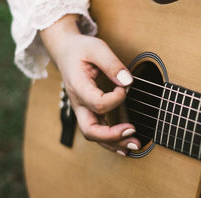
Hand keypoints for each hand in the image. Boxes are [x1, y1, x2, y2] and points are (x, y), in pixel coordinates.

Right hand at [40, 14, 139, 155]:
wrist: (65, 52)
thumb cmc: (81, 50)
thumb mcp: (97, 48)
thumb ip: (112, 64)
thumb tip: (127, 82)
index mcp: (78, 87)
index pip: (98, 103)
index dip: (116, 98)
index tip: (124, 87)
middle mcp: (78, 103)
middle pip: (90, 130)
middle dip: (112, 136)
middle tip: (132, 132)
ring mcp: (83, 110)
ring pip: (94, 135)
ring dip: (115, 143)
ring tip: (135, 145)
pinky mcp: (90, 112)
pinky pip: (99, 131)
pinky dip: (112, 141)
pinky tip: (126, 146)